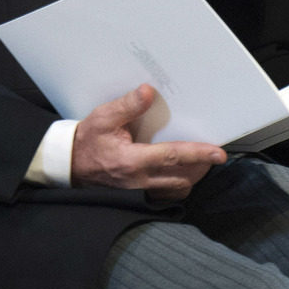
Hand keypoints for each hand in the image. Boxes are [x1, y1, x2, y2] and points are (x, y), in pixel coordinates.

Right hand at [71, 84, 226, 199]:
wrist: (70, 165)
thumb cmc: (87, 141)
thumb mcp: (103, 118)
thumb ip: (127, 106)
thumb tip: (148, 92)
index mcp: (132, 160)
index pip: (172, 157)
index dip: (197, 154)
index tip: (218, 153)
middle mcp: (139, 179)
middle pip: (182, 177)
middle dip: (201, 166)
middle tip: (213, 154)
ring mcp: (139, 190)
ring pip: (177, 189)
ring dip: (192, 176)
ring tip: (201, 162)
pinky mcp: (139, 195)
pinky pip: (167, 195)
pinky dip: (179, 185)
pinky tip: (182, 173)